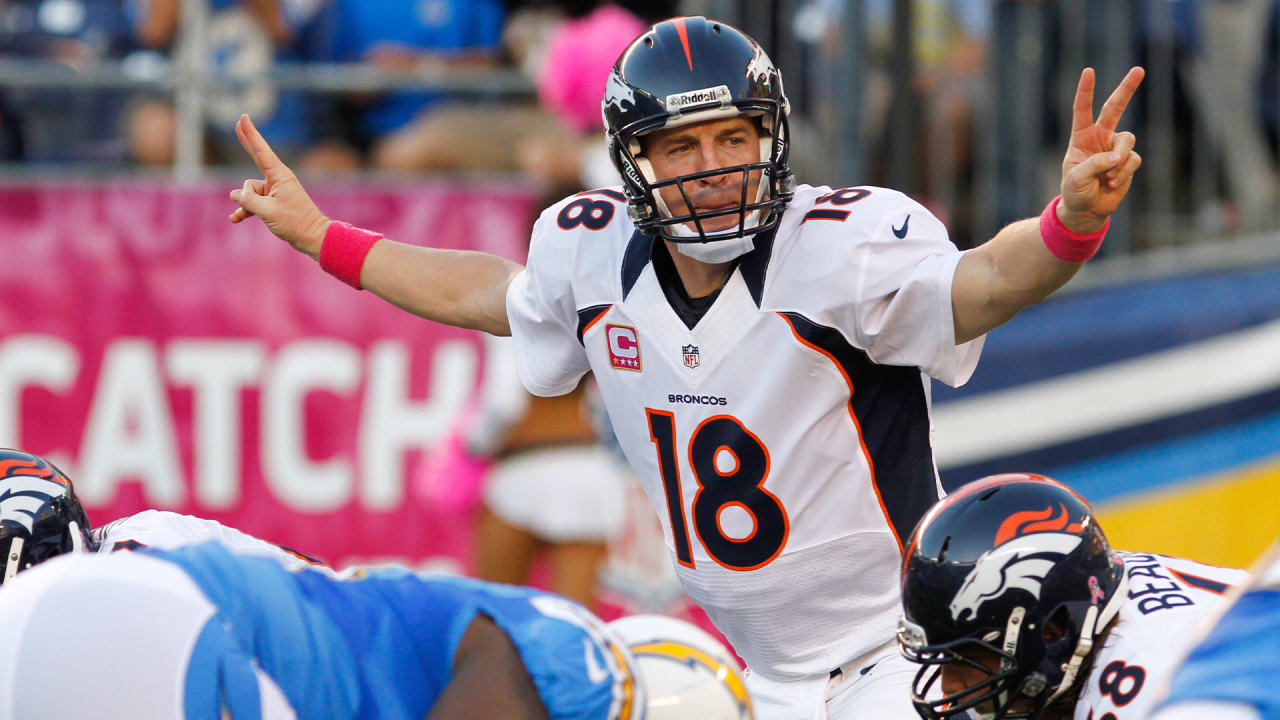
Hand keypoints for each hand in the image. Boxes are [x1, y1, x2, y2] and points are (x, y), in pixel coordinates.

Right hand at [229, 114, 330, 258]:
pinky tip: (235, 219)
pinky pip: (253, 201)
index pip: (260, 150)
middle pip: (256, 157)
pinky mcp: (273, 201)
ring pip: (250, 190)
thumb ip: (248, 201)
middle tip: (239, 121)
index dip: (250, 134)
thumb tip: (235, 195)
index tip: (243, 117)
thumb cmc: (294, 223)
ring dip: (246, 203)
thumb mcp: (267, 211)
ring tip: (252, 215)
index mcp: (279, 175)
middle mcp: (277, 179)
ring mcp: (275, 190)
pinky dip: (246, 210)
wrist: (313, 237)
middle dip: (246, 143)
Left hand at [1058, 66, 1144, 232]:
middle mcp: (1100, 137)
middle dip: (1127, 88)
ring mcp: (1116, 148)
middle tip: (1139, 70)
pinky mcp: (1128, 161)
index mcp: (1081, 136)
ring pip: (1128, 140)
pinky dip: (1123, 172)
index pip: (1083, 110)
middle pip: (1115, 107)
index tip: (1089, 71)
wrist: (1087, 210)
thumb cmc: (1075, 192)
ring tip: (1108, 176)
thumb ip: (1094, 164)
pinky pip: (1132, 159)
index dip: (1086, 91)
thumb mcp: (1076, 178)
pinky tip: (1112, 183)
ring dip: (1119, 158)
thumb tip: (1116, 156)